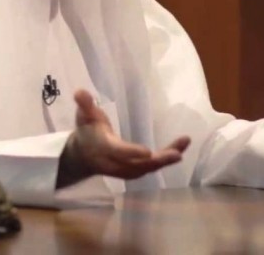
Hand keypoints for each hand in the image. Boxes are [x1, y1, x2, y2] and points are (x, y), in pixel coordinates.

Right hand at [56, 90, 189, 187]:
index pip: (118, 151)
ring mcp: (125, 170)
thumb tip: (80, 91)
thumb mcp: (84, 116)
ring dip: (166, 159)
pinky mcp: (133, 171)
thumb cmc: (86, 132)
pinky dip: (165, 160)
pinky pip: (151, 167)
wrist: (82, 156)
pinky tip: (179, 150)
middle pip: (138, 165)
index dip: (131, 152)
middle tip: (177, 154)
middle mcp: (115, 163)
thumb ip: (84, 105)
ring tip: (184, 143)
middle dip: (158, 160)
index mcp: (104, 148)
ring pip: (147, 168)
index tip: (147, 152)